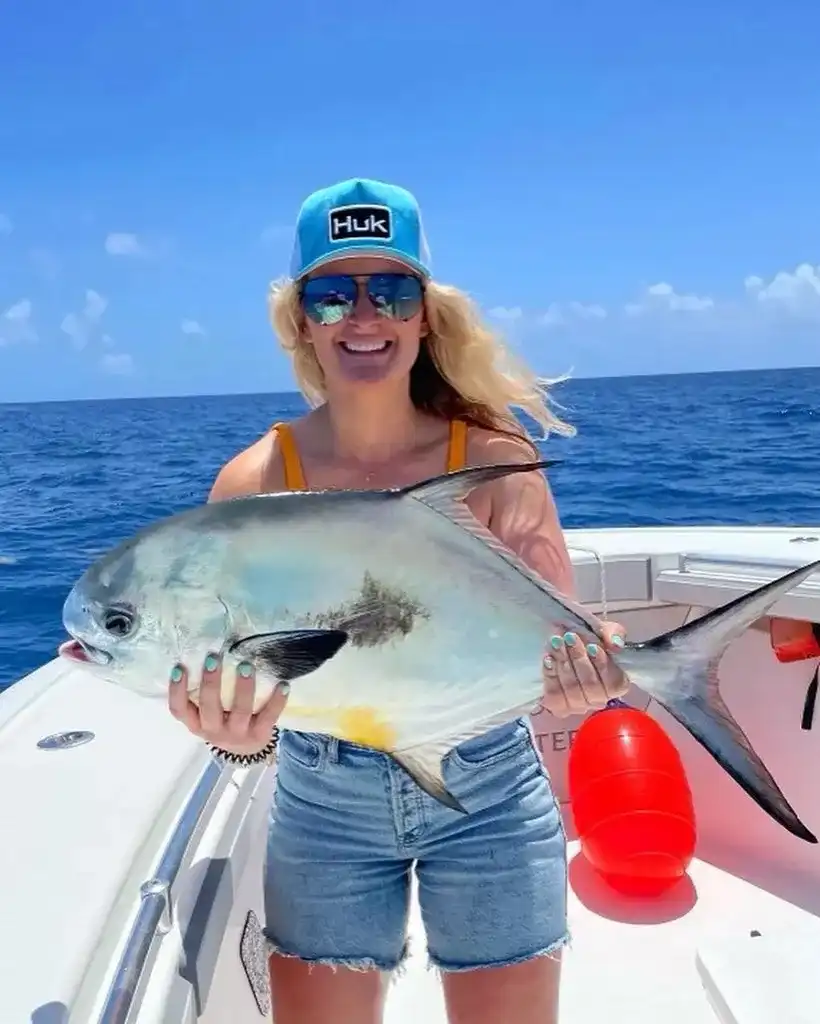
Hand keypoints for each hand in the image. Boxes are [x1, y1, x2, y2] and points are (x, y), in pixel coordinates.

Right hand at [168, 655, 287, 754]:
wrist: (246, 751)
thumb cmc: (223, 721)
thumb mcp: (207, 714)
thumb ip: (204, 693)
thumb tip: (206, 649)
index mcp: (196, 723)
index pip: (179, 709)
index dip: (177, 690)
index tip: (180, 667)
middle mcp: (213, 730)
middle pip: (209, 707)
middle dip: (211, 681)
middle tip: (213, 657)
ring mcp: (237, 734)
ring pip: (239, 711)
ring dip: (243, 687)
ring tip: (246, 665)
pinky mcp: (260, 735)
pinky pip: (268, 716)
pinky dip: (277, 700)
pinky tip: (282, 684)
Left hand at [541, 621, 628, 717]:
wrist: (560, 641)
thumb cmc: (585, 638)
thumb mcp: (602, 630)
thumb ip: (614, 633)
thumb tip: (615, 644)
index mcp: (616, 684)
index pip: (614, 683)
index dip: (603, 665)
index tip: (592, 645)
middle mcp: (598, 699)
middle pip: (591, 686)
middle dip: (579, 658)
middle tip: (570, 637)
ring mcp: (578, 705)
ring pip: (572, 689)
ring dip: (564, 663)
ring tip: (556, 642)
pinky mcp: (558, 705)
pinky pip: (555, 696)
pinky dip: (551, 676)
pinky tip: (548, 659)